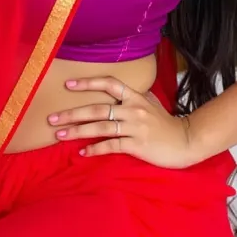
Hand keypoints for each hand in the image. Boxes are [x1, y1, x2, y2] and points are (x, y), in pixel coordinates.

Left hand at [48, 76, 190, 167]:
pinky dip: (95, 149)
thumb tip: (115, 89)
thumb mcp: (150, 103)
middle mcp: (133, 109)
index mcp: (135, 96)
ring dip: (77, 131)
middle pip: (97, 108)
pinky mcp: (137, 145)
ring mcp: (134, 127)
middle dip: (72, 113)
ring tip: (59, 136)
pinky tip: (82, 153)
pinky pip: (111, 146)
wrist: (185, 141)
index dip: (88, 83)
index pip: (109, 83)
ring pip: (100, 127)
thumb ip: (133, 96)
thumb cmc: (165, 123)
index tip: (68, 85)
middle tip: (52, 119)